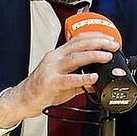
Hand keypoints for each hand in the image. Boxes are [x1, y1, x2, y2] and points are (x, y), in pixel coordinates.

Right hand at [0, 32, 118, 128]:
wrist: (23, 99)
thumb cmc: (42, 88)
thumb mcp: (65, 80)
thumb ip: (81, 79)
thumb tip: (98, 81)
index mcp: (59, 54)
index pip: (79, 39)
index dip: (95, 36)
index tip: (110, 38)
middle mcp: (55, 58)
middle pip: (79, 44)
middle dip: (98, 42)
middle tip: (113, 45)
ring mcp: (52, 69)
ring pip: (75, 58)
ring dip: (93, 55)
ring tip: (106, 56)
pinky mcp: (50, 83)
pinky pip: (68, 80)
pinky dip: (82, 78)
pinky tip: (93, 77)